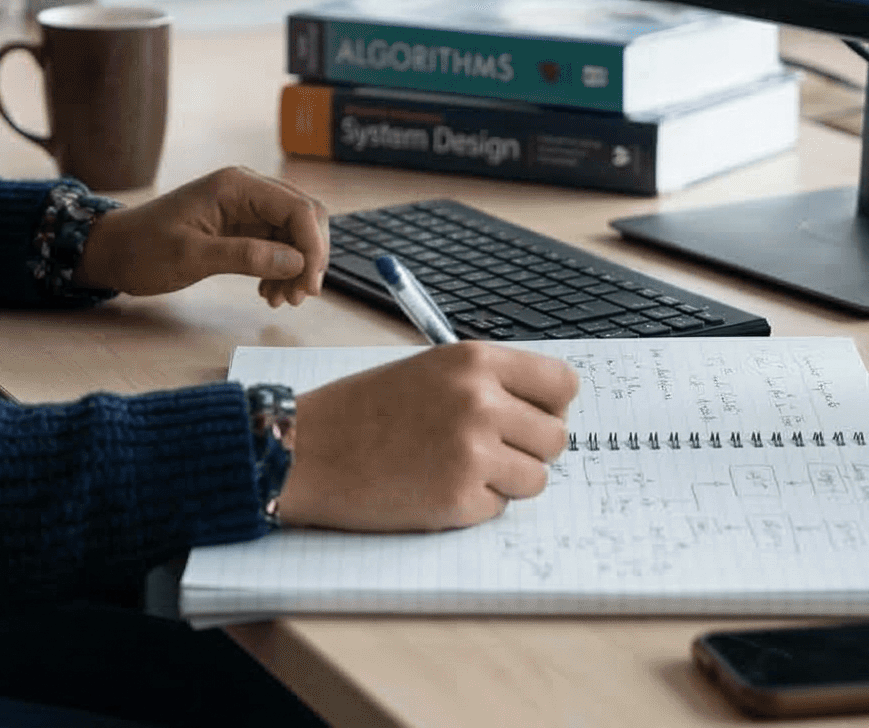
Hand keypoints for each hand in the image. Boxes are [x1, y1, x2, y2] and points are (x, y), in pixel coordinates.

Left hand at [71, 166, 327, 304]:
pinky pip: (275, 243)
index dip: (313, 247)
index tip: (309, 287)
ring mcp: (244, 207)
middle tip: (298, 297)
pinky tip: (267, 292)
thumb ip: (246, 256)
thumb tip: (297, 261)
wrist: (110, 251)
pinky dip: (280, 268)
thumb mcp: (191, 257)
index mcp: (236, 185)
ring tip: (280, 300)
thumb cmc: (142, 250)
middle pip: (303, 217)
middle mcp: (246, 189)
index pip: (298, 209)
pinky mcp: (238, 226)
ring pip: (292, 233)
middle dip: (309, 258)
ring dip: (296, 267)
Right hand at [274, 341, 577, 531]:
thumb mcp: (428, 371)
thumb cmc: (362, 410)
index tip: (531, 415)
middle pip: (556, 437)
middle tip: (488, 451)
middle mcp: (480, 403)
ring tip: (455, 468)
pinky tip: (432, 487)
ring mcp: (471, 454)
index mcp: (474, 361)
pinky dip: (473, 504)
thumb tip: (542, 412)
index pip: (563, 384)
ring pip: (536, 478)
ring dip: (505, 480)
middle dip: (528, 449)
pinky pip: (498, 508)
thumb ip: (485, 384)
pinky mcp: (458, 500)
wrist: (306, 450)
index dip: (550, 405)